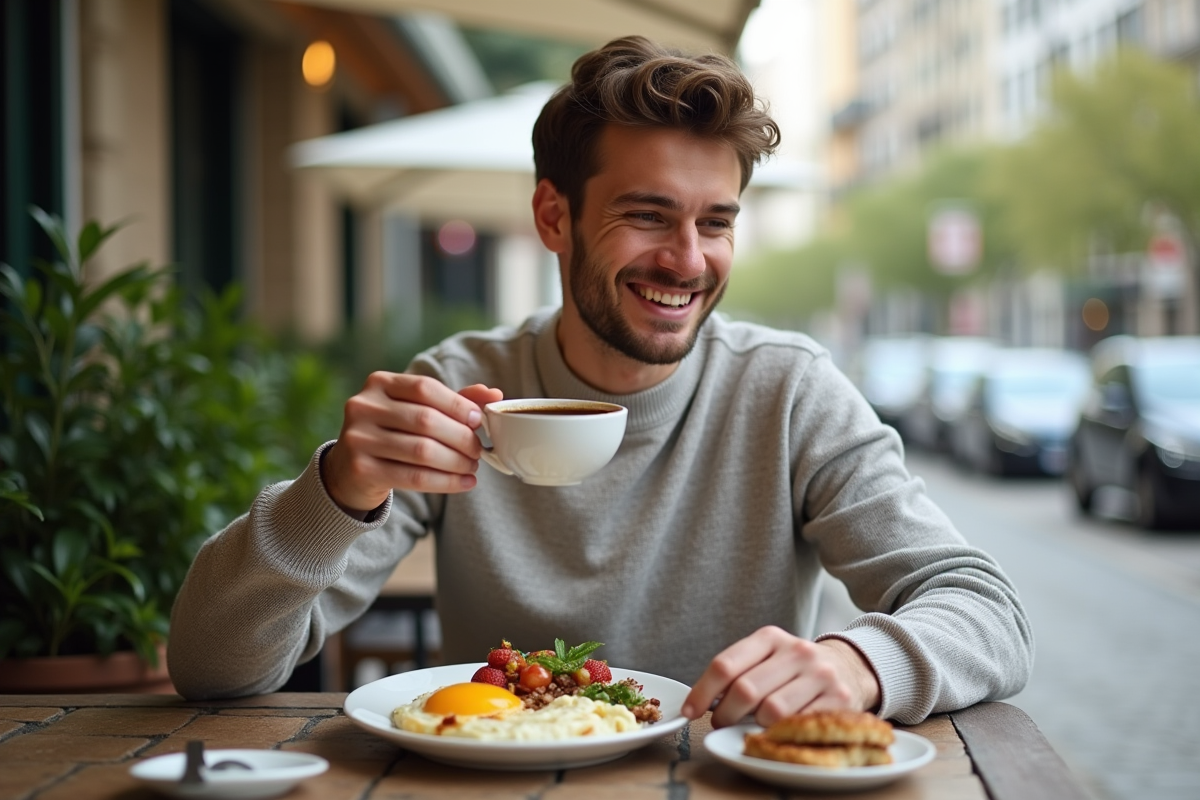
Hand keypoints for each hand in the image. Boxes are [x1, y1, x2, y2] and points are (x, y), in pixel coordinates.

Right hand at [321, 373, 503, 512]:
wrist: (349, 472)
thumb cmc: (392, 435)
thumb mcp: (416, 411)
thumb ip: (452, 401)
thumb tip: (493, 393)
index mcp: (379, 383)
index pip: (425, 387)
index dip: (457, 404)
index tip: (478, 420)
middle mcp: (363, 406)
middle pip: (426, 420)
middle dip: (460, 437)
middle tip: (478, 450)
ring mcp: (357, 438)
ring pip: (422, 451)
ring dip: (456, 461)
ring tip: (473, 466)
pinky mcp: (361, 469)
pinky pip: (413, 477)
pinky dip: (446, 482)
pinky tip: (464, 483)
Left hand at [681, 626, 880, 727]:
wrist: (849, 666)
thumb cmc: (794, 668)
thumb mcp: (766, 657)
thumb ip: (738, 672)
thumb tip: (702, 701)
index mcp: (770, 638)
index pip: (725, 665)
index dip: (702, 692)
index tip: (690, 710)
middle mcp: (796, 651)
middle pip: (746, 690)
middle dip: (726, 714)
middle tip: (721, 722)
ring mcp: (820, 675)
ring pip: (771, 710)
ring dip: (756, 725)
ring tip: (755, 724)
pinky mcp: (839, 699)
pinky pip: (798, 725)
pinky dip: (781, 733)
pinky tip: (778, 730)